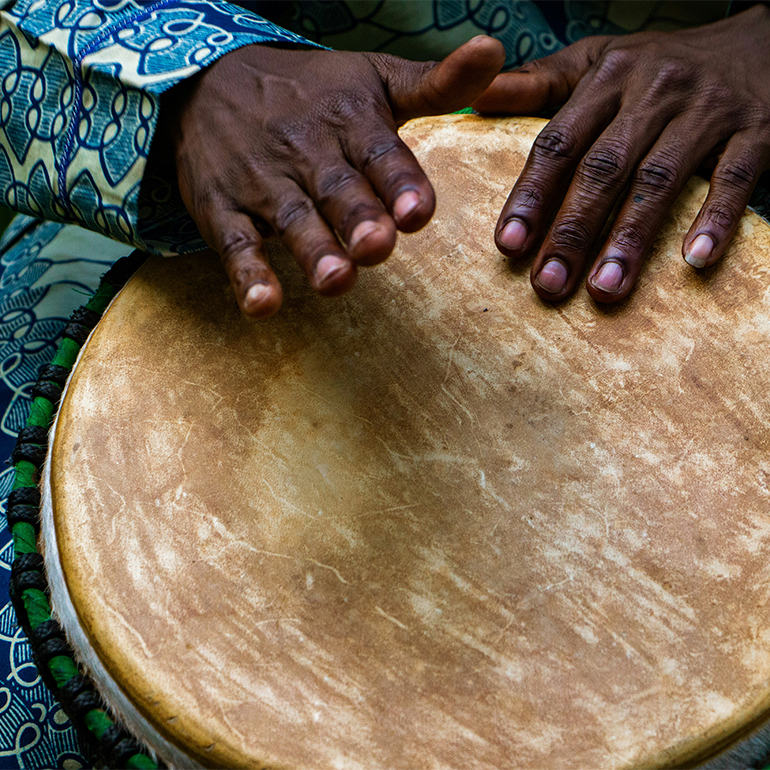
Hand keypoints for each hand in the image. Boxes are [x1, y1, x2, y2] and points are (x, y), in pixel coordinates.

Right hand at [162, 37, 503, 316]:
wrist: (208, 81)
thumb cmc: (310, 92)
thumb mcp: (374, 78)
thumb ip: (436, 84)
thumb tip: (495, 51)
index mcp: (350, 121)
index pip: (380, 153)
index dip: (400, 182)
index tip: (419, 212)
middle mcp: (307, 151)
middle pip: (337, 190)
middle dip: (359, 219)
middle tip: (378, 247)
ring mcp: (263, 183)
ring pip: (291, 219)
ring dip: (312, 250)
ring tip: (335, 280)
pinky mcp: (223, 209)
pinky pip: (235, 243)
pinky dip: (247, 274)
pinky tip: (262, 305)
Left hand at [472, 5, 769, 303]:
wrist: (759, 41)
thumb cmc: (661, 63)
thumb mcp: (598, 59)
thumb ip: (539, 83)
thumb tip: (476, 98)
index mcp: (608, 78)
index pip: (560, 142)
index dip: (532, 195)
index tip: (509, 244)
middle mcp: (654, 92)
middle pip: (604, 168)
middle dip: (573, 230)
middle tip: (548, 283)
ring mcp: (707, 112)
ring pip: (661, 179)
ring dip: (631, 238)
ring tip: (604, 288)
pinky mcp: (757, 131)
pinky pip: (734, 177)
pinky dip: (716, 218)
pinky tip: (694, 261)